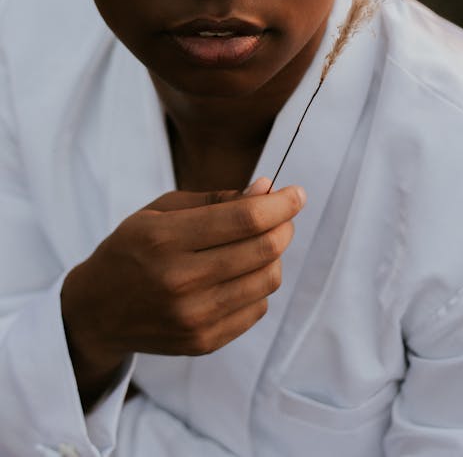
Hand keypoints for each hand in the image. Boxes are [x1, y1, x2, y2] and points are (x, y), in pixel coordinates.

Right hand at [61, 177, 305, 408]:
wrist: (98, 311)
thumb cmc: (133, 248)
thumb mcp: (161, 210)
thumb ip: (216, 199)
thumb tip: (266, 189)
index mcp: (165, 239)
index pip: (245, 219)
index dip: (281, 204)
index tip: (296, 193)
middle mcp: (180, 281)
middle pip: (264, 250)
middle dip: (284, 226)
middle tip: (282, 216)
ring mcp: (193, 317)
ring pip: (268, 280)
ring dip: (274, 255)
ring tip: (258, 244)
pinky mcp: (204, 341)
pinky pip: (258, 308)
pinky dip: (259, 284)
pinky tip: (240, 273)